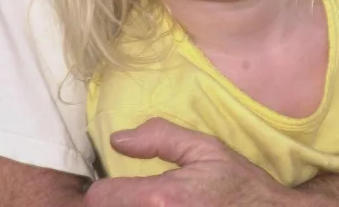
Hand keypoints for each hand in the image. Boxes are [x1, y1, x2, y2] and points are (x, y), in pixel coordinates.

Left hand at [84, 118, 332, 206]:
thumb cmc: (240, 186)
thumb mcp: (206, 149)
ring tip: (143, 205)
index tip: (118, 184)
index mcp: (162, 199)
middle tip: (131, 196)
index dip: (106, 188)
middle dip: (116, 204)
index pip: (99, 198)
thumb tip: (118, 139)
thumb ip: (160, 139)